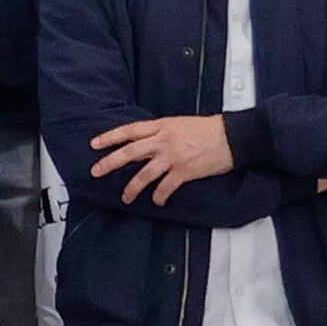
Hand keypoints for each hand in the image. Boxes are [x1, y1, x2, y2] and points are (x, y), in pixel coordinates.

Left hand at [89, 113, 238, 204]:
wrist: (232, 137)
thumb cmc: (209, 129)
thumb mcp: (180, 124)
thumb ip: (162, 133)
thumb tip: (147, 143)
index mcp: (162, 126)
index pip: (129, 130)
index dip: (110, 137)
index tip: (95, 144)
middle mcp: (164, 141)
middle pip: (130, 152)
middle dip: (110, 163)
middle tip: (96, 171)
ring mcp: (173, 157)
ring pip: (144, 174)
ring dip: (132, 188)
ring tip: (126, 197)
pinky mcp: (184, 171)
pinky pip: (165, 187)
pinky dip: (159, 196)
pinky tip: (157, 201)